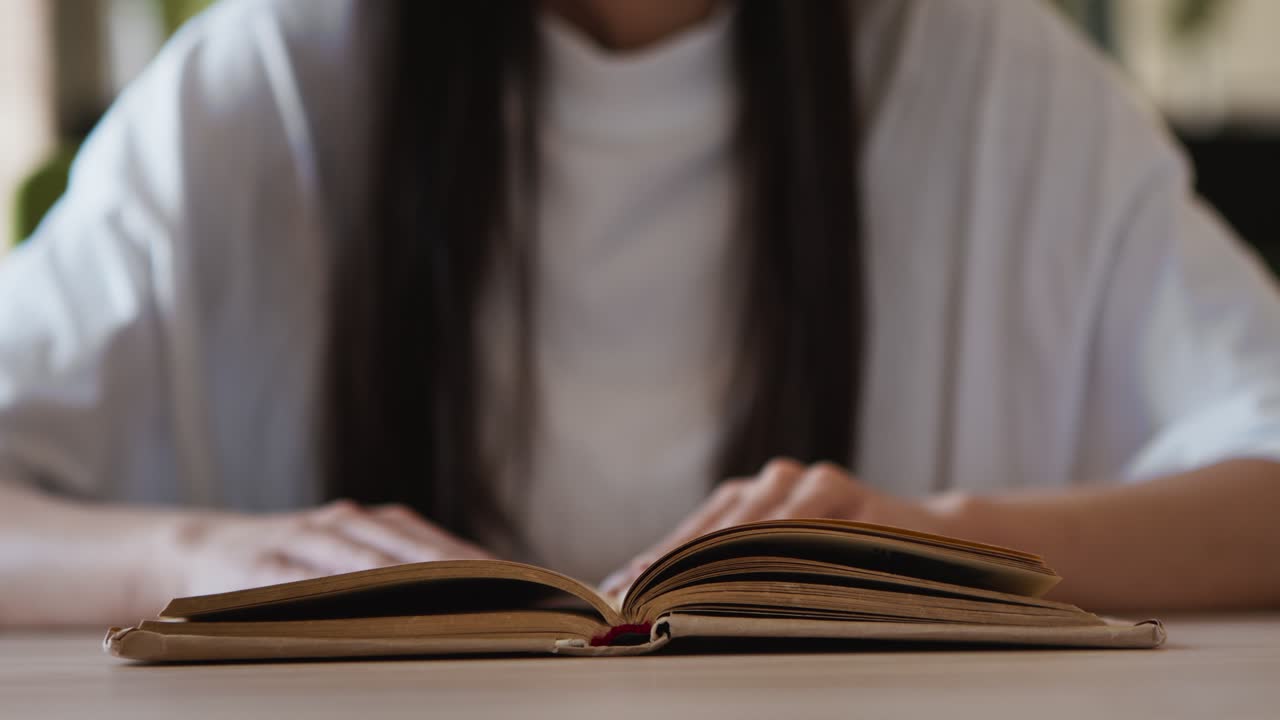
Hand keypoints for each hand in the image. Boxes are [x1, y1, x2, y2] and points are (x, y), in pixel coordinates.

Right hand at [169, 499, 493, 597]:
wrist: (205, 547)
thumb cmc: (294, 564)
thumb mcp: (348, 561)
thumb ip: (399, 576)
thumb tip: (470, 607)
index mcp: (377, 524)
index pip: (443, 547)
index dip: (484, 568)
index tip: (525, 590)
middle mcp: (349, 524)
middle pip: (416, 552)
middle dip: (462, 575)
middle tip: (503, 600)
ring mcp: (308, 541)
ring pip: (368, 562)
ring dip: (412, 582)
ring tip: (453, 603)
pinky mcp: (267, 565)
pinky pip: (309, 581)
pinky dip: (341, 593)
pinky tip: (364, 610)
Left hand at [599, 458, 954, 597]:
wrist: (930, 539)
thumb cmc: (848, 564)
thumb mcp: (789, 571)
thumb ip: (738, 581)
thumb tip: (664, 611)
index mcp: (747, 500)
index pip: (687, 538)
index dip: (650, 569)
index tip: (614, 601)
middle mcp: (771, 483)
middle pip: (708, 532)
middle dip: (670, 570)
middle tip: (637, 603)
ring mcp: (806, 482)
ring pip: (747, 527)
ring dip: (710, 562)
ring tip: (677, 593)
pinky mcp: (841, 490)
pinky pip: (798, 522)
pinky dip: (770, 550)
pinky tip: (748, 576)